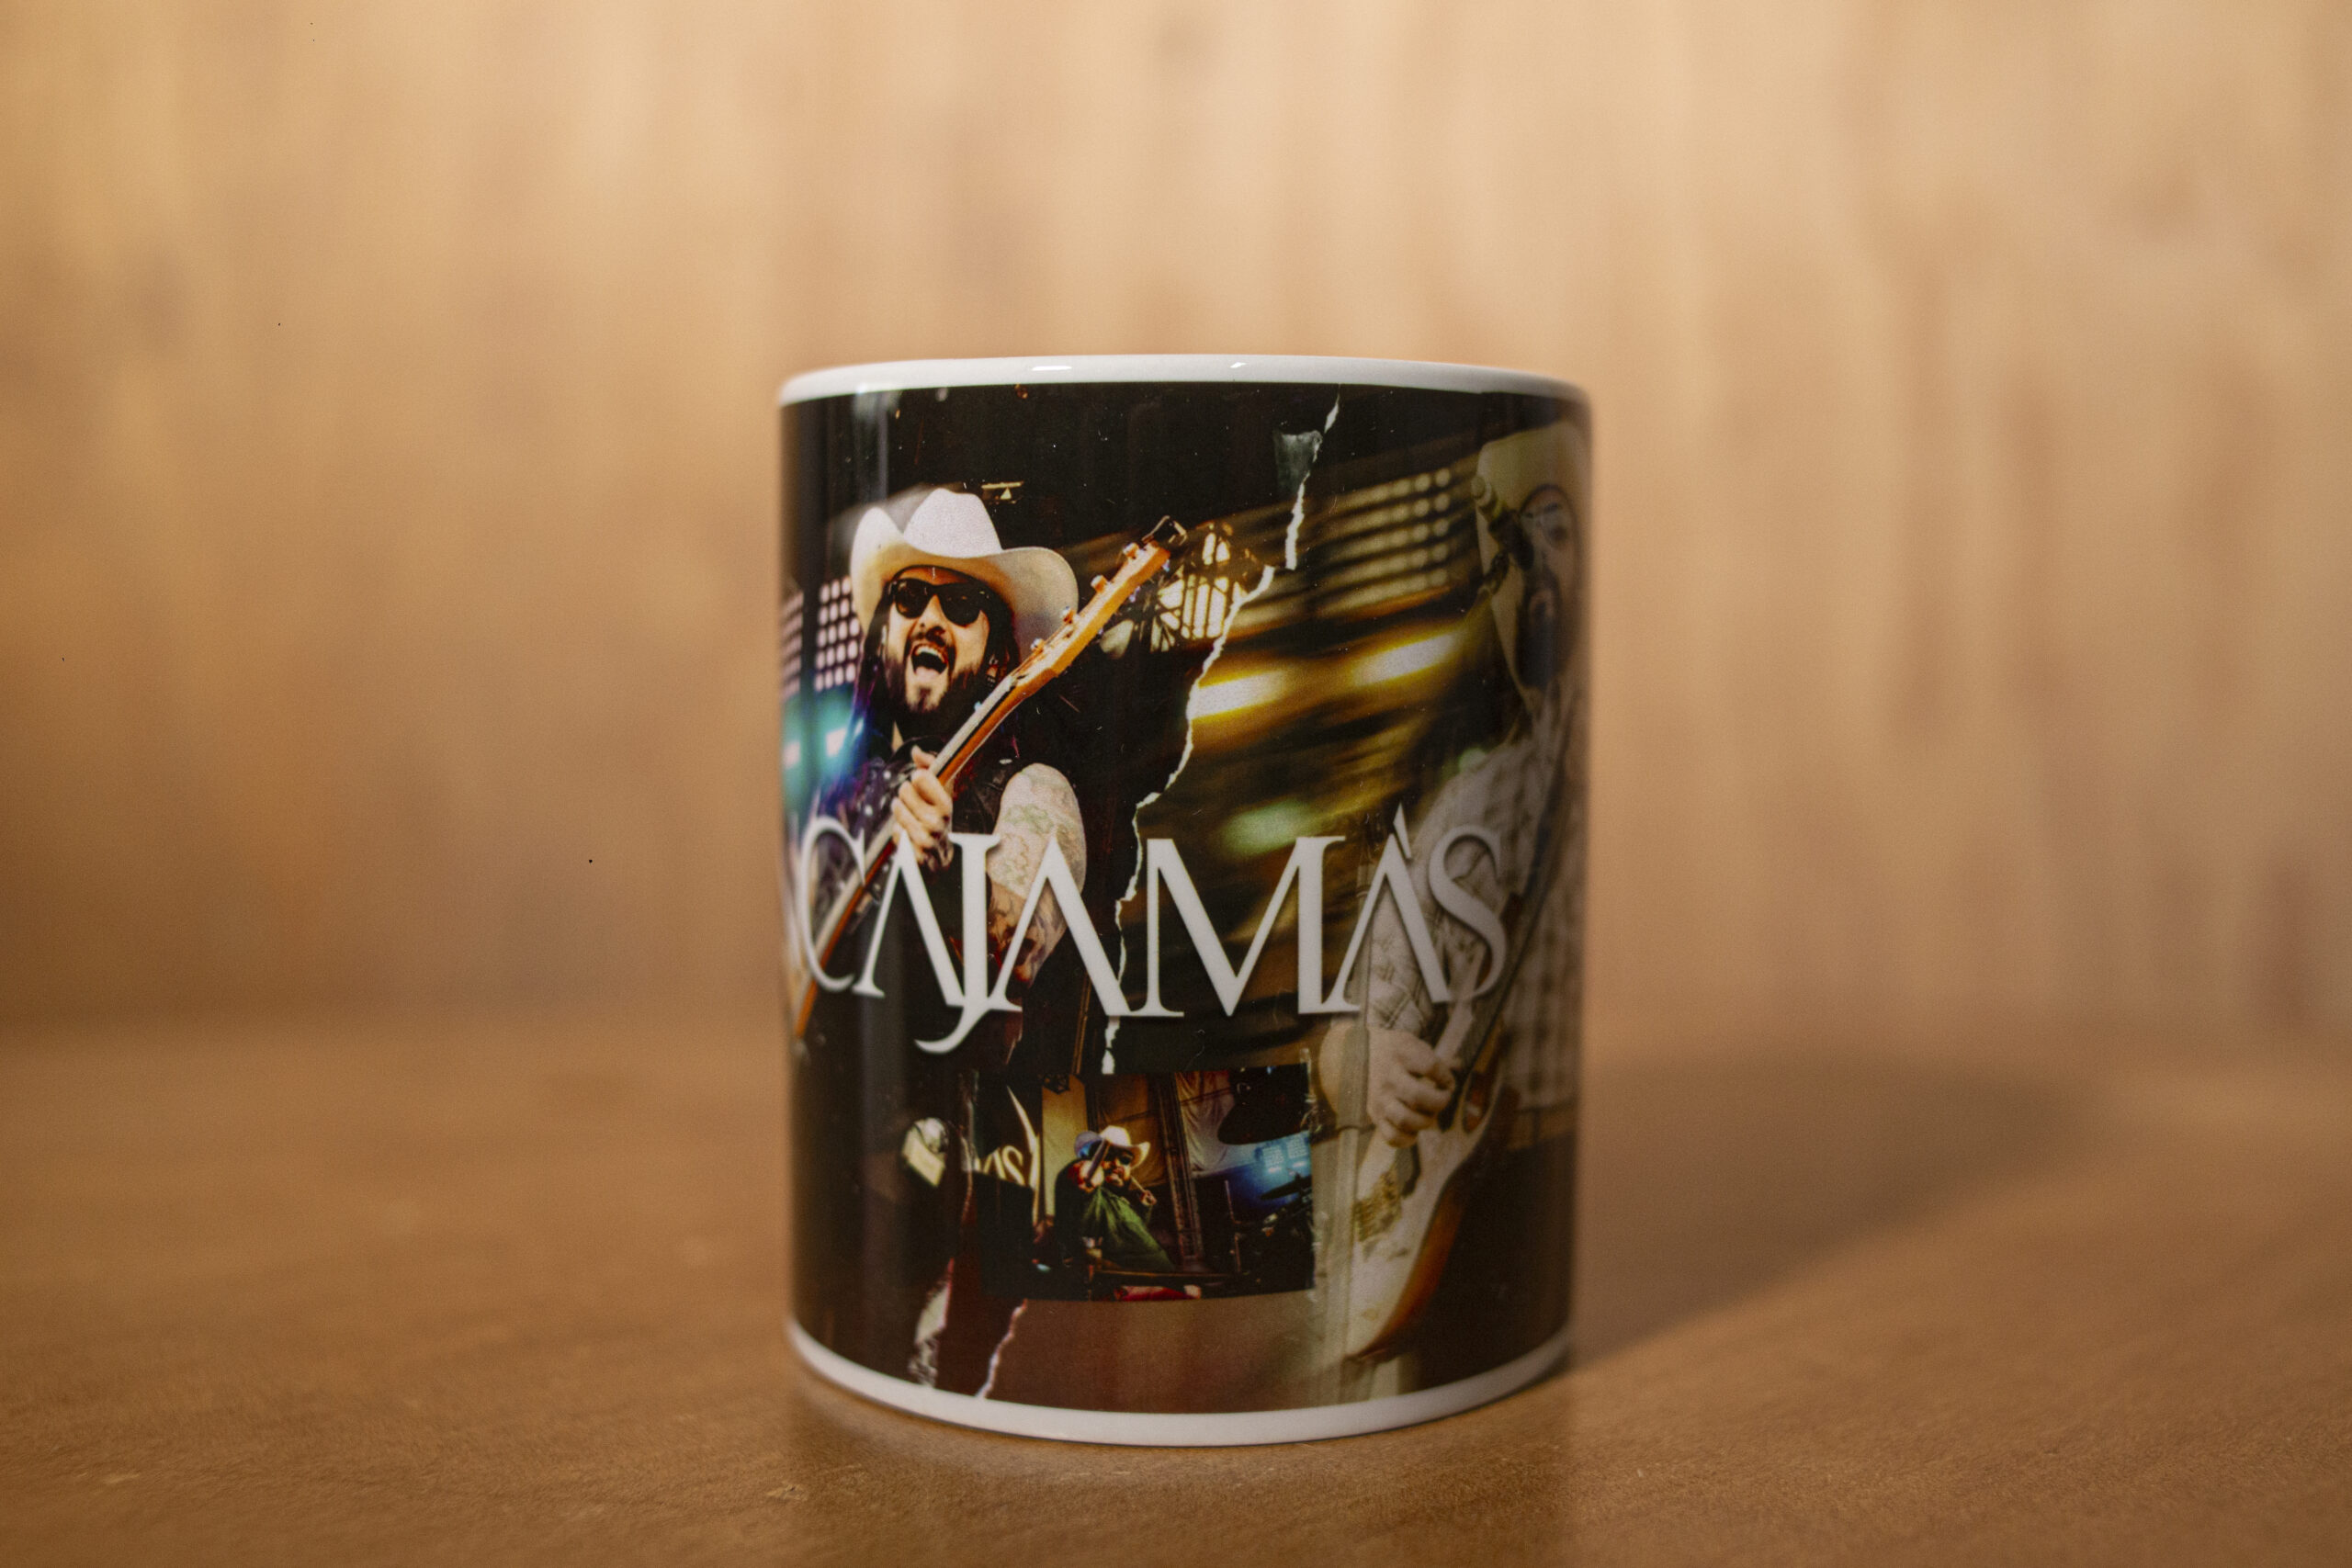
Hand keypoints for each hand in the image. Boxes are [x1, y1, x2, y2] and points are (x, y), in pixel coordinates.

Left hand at [891, 749, 953, 871]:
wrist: (943, 857)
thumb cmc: (939, 816)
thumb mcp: (941, 792)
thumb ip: (930, 767)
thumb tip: (915, 751)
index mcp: (946, 804)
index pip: (920, 776)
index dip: (917, 778)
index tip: (922, 784)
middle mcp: (938, 822)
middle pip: (904, 790)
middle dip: (905, 794)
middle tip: (912, 800)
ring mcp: (926, 839)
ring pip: (898, 810)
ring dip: (899, 810)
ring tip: (907, 812)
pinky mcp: (916, 855)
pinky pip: (896, 832)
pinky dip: (899, 831)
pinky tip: (909, 834)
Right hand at [1367, 1027, 1454, 1147]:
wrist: (1355, 1054)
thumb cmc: (1393, 1050)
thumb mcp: (1412, 1044)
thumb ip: (1435, 1059)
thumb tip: (1459, 1065)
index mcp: (1400, 1054)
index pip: (1431, 1067)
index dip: (1446, 1076)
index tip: (1447, 1080)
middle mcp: (1388, 1077)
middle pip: (1419, 1096)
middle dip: (1440, 1101)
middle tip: (1443, 1097)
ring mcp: (1379, 1098)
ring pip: (1406, 1120)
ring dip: (1426, 1120)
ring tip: (1429, 1113)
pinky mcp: (1374, 1115)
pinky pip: (1392, 1137)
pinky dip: (1408, 1139)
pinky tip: (1414, 1129)